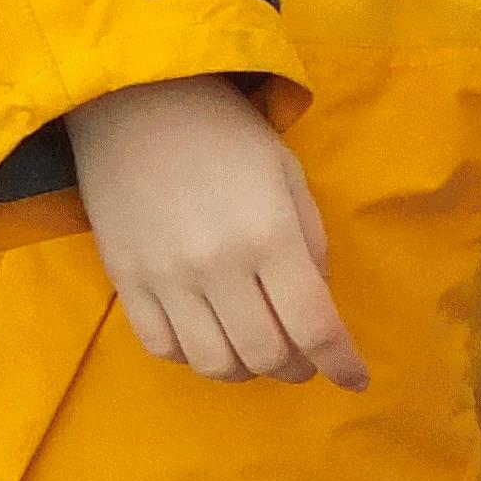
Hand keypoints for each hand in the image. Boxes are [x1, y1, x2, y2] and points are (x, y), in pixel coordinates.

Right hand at [66, 77, 366, 387]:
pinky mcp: (125, 280)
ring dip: (245, 369)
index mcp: (270, 234)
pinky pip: (162, 347)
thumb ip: (309, 242)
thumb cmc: (223, 131)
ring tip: (253, 348)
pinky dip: (192, 355)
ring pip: (214, 363)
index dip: (341, 364)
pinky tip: (206, 332)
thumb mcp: (287, 174)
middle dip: (295, 368)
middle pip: (266, 355)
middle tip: (301, 358)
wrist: (133, 100)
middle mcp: (219, 265)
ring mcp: (166, 277)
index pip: (315, 326)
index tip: (355, 380)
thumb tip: (316, 304)